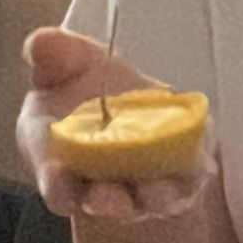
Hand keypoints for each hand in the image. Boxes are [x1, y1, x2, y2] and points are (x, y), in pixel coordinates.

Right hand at [17, 26, 215, 224]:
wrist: (127, 102)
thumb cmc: (84, 87)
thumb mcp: (67, 63)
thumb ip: (54, 56)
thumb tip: (41, 41)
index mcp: (60, 162)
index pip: (56, 186)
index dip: (56, 186)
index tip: (59, 183)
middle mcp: (100, 184)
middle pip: (102, 201)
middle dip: (106, 201)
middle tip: (110, 197)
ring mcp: (142, 186)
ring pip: (148, 201)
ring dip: (153, 197)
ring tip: (158, 190)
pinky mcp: (182, 178)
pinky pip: (190, 182)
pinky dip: (193, 174)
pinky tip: (200, 162)